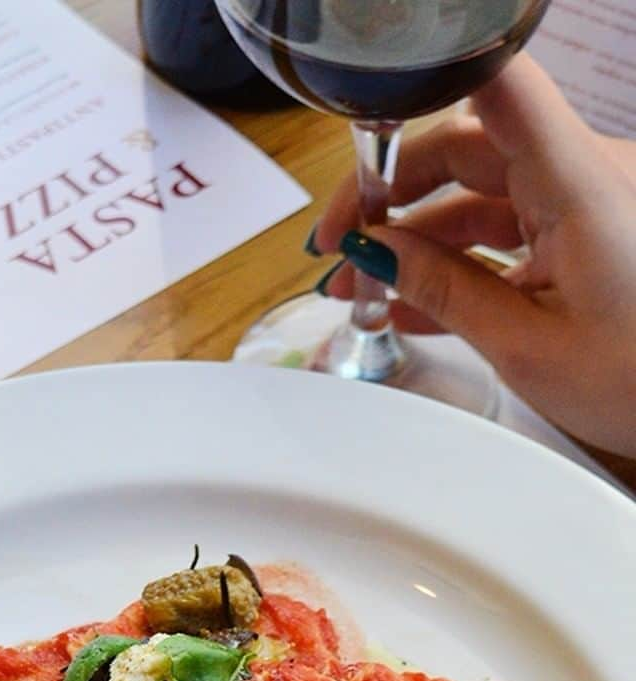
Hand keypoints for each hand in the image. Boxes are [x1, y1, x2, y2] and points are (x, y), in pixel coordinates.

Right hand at [312, 55, 635, 457]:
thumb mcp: (527, 348)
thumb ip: (445, 293)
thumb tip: (376, 257)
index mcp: (579, 187)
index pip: (500, 87)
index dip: (426, 88)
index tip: (362, 133)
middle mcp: (586, 176)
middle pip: (467, 146)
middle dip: (391, 193)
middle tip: (338, 245)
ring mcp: (586, 203)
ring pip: (478, 194)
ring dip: (414, 237)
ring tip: (358, 285)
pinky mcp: (585, 232)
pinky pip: (504, 230)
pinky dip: (453, 259)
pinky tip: (406, 297)